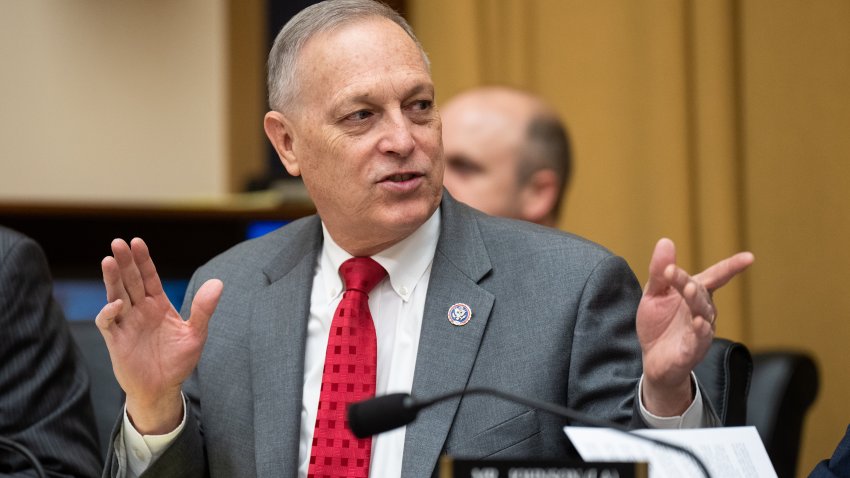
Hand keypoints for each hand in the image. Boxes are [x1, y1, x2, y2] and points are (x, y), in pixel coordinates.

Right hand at [96, 238, 222, 433]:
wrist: (163, 389)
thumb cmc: (178, 362)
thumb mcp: (196, 334)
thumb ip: (204, 309)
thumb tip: (218, 283)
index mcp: (158, 305)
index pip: (149, 277)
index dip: (143, 260)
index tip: (137, 242)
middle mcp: (140, 310)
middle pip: (130, 281)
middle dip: (125, 262)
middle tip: (118, 242)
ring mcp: (127, 323)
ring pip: (116, 295)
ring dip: (112, 278)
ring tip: (109, 260)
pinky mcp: (116, 339)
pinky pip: (108, 322)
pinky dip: (109, 312)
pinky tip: (116, 303)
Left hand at [637, 238, 753, 415]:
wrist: (653, 359)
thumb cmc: (658, 323)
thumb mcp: (654, 293)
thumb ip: (660, 271)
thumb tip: (665, 241)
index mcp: (694, 293)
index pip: (715, 277)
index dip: (731, 267)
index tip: (749, 257)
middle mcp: (703, 310)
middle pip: (700, 292)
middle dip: (689, 282)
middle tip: (677, 274)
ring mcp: (700, 330)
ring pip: (703, 313)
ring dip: (696, 301)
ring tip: (688, 290)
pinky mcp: (693, 349)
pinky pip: (700, 339)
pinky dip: (700, 331)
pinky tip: (698, 322)